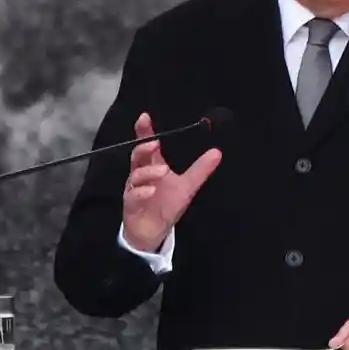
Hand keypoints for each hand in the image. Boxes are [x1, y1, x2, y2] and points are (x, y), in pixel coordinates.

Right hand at [122, 112, 221, 252]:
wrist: (153, 231)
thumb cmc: (166, 205)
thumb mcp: (187, 186)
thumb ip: (200, 169)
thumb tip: (217, 152)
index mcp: (153, 165)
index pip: (148, 145)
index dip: (145, 131)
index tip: (145, 117)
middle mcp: (141, 174)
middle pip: (138, 155)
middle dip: (144, 147)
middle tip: (155, 143)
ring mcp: (134, 188)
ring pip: (136, 175)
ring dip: (148, 171)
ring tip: (162, 170)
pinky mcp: (131, 204)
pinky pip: (133, 196)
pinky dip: (142, 192)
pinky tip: (150, 190)